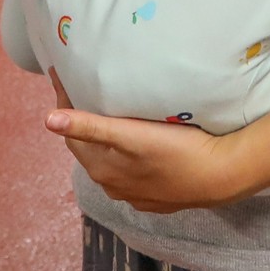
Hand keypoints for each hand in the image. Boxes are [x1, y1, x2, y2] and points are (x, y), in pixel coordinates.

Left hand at [45, 69, 249, 212]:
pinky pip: (127, 173)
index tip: (60, 74)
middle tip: (80, 86)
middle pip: (88, 147)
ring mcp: (135, 193)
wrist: (221, 175)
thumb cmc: (176, 149)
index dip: (64, 103)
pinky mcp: (155, 196)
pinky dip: (120, 155)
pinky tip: (130, 144)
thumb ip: (90, 127)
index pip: (71, 132)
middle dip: (80, 118)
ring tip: (104, 109)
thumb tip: (47, 120)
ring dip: (101, 138)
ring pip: (107, 161)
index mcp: (102, 168)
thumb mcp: (129, 135)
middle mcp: (112, 185)